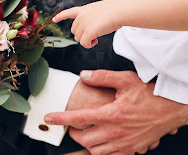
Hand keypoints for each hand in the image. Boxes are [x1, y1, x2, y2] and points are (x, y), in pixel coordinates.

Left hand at [45, 70, 187, 154]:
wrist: (173, 109)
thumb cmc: (151, 94)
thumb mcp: (126, 80)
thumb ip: (103, 77)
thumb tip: (84, 75)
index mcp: (112, 114)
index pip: (79, 118)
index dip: (61, 118)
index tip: (49, 117)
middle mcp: (116, 132)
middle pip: (84, 139)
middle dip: (73, 133)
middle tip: (73, 125)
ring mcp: (125, 143)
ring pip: (96, 151)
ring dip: (87, 143)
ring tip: (86, 133)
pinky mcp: (133, 149)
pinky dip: (103, 151)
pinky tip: (103, 141)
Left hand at [53, 0, 124, 47]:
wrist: (120, 10)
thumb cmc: (116, 10)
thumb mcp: (100, 10)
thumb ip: (92, 17)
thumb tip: (92, 29)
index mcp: (84, 9)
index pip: (69, 12)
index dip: (61, 16)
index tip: (54, 20)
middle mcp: (81, 16)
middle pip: (74, 31)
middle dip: (82, 35)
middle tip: (94, 35)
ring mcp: (84, 23)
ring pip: (78, 38)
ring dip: (87, 40)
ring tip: (97, 37)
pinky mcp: (88, 31)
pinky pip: (84, 43)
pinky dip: (89, 45)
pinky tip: (96, 41)